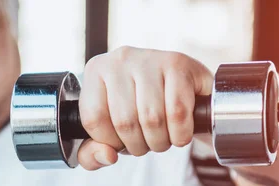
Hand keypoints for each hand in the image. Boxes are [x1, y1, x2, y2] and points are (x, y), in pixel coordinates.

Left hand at [76, 46, 213, 169]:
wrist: (185, 89)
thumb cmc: (140, 110)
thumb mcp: (110, 133)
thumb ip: (93, 154)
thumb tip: (107, 156)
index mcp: (96, 71)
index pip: (93, 118)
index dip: (111, 142)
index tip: (122, 141)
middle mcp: (120, 59)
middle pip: (125, 121)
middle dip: (138, 145)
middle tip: (147, 142)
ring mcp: (150, 58)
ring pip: (151, 118)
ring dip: (160, 142)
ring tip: (163, 137)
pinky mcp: (178, 63)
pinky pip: (178, 112)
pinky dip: (180, 133)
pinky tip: (179, 132)